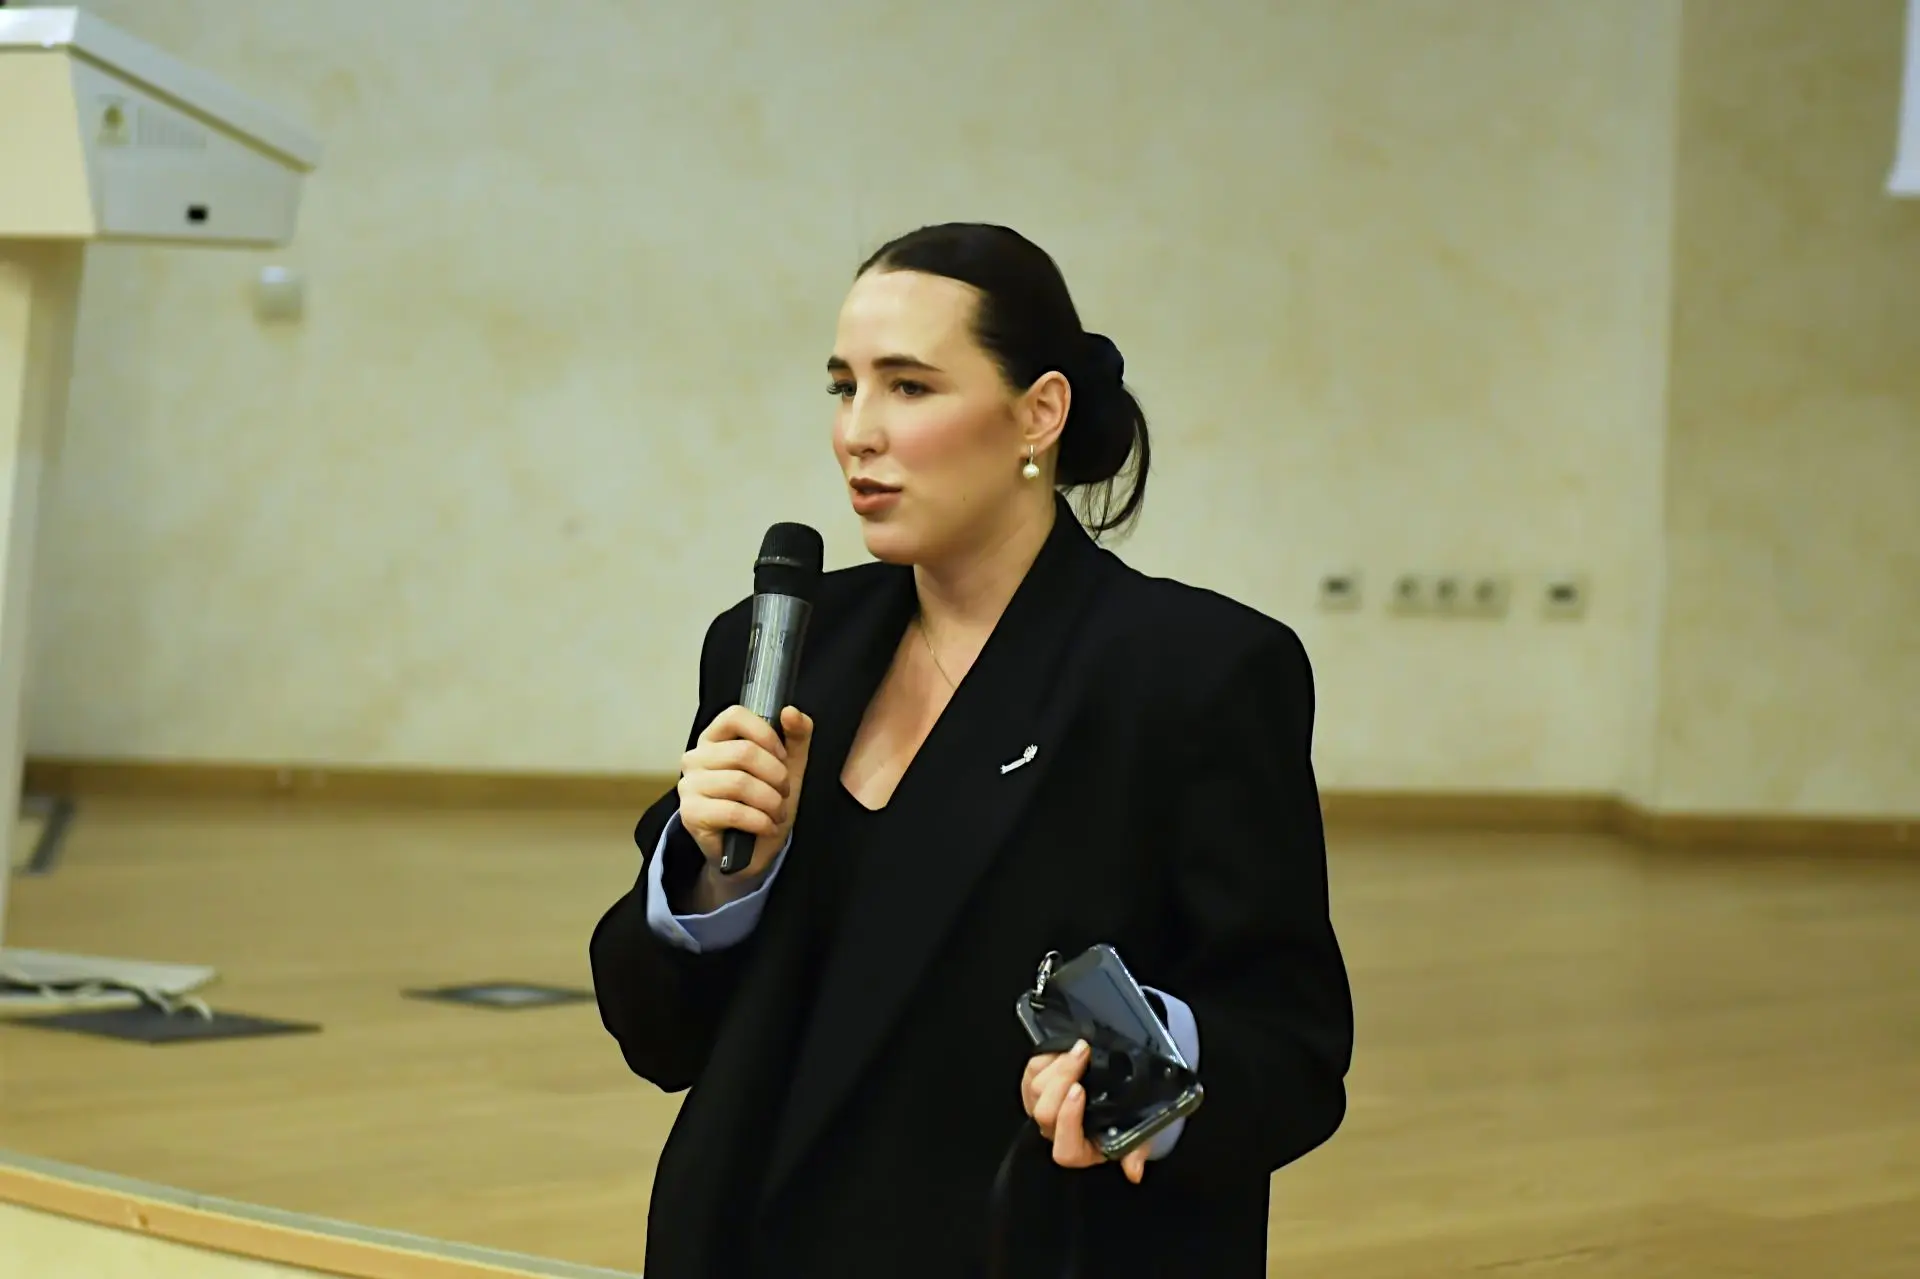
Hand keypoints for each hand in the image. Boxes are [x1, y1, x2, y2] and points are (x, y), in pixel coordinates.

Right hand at [676, 704, 814, 906]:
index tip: (782, 756)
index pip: (734, 716)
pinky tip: (767, 827)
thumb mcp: (787, 767)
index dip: (766, 734)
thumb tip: (791, 711)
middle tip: (784, 793)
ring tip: (777, 813)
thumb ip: (795, 736)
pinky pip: (733, 811)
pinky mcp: (691, 814)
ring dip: (770, 802)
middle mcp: (695, 758)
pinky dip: (760, 821)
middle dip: (776, 776)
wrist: (750, 851)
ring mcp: (689, 786)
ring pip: (740, 783)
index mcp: (715, 739)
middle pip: (743, 752)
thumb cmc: (764, 803)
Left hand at [1021, 1040, 1150, 1184]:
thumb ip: (1137, 1152)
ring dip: (1058, 1066)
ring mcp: (1041, 1110)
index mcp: (1079, 1152)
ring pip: (1035, 1090)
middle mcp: (1055, 1134)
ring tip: (1080, 1049)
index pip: (1064, 1148)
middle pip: (1045, 1112)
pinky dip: (1046, 1058)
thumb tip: (1135, 1172)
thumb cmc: (1128, 1121)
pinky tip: (1066, 1049)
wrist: (1118, 1099)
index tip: (1081, 1090)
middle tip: (1083, 1055)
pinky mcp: (1034, 1088)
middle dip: (1062, 1079)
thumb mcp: (1141, 1137)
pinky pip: (1031, 1072)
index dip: (1068, 1119)